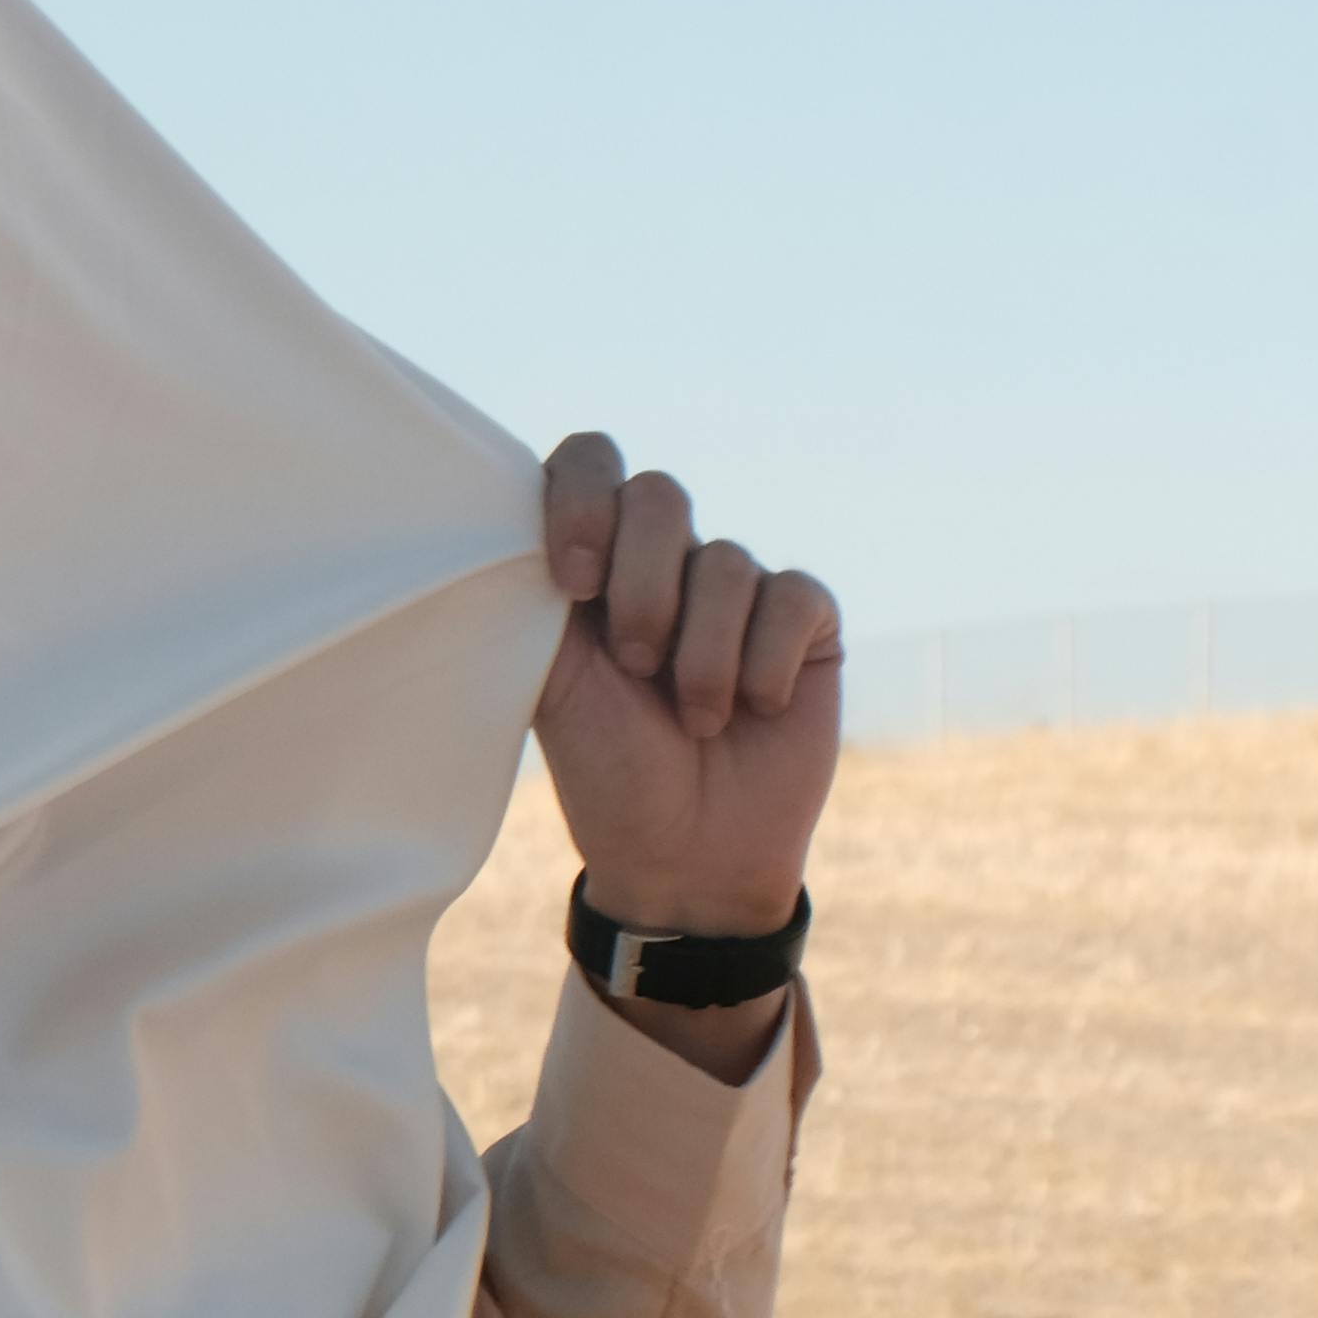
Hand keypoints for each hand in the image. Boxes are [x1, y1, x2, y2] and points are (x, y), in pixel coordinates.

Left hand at [531, 434, 839, 988]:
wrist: (686, 856)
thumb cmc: (607, 771)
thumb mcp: (549, 684)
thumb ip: (534, 595)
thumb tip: (511, 510)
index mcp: (592, 564)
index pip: (589, 461)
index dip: (584, 499)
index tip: (573, 580)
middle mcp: (664, 562)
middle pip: (659, 494)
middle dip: (642, 587)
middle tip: (634, 666)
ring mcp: (737, 588)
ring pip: (725, 560)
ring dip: (702, 654)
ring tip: (695, 720)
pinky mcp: (805, 622)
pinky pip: (792, 597)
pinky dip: (765, 662)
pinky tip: (756, 708)